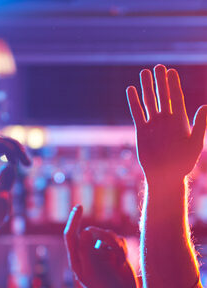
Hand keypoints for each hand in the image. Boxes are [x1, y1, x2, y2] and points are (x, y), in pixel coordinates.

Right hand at [0, 135, 30, 233]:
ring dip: (15, 147)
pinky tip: (16, 162)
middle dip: (16, 146)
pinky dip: (10, 149)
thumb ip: (5, 179)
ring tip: (25, 162)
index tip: (27, 164)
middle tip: (28, 163)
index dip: (14, 151)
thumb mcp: (2, 192)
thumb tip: (9, 166)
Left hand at [64, 205, 136, 287]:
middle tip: (112, 249)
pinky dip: (122, 249)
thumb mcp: (91, 269)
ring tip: (119, 260)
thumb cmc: (103, 286)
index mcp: (77, 258)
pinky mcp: (115, 253)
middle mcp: (87, 254)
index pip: (71, 235)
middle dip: (103, 237)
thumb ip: (86, 249)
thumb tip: (85, 231)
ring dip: (115, 244)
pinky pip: (119, 241)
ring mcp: (101, 253)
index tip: (80, 207)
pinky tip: (123, 262)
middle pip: (92, 233)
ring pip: (108, 235)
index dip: (74, 220)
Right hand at [126, 64, 206, 181]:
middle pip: (163, 96)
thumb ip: (200, 125)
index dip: (173, 84)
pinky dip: (134, 102)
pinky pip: (137, 113)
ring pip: (149, 102)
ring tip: (144, 73)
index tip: (171, 72)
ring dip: (147, 88)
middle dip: (160, 81)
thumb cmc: (182, 164)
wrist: (165, 177)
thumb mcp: (195, 144)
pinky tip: (131, 90)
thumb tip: (205, 106)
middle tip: (158, 66)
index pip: (176, 97)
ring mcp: (153, 125)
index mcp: (179, 120)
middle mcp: (166, 120)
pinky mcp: (141, 131)